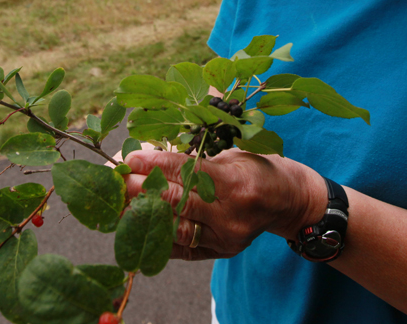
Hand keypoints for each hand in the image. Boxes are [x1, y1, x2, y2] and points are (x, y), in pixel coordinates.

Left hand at [122, 148, 325, 260]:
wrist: (289, 201)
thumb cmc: (256, 170)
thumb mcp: (231, 155)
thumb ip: (194, 162)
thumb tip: (147, 158)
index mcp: (236, 181)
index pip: (187, 173)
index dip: (155, 165)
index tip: (129, 160)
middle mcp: (232, 213)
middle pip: (178, 201)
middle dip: (142, 190)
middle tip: (117, 182)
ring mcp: (227, 237)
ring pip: (176, 228)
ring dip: (144, 215)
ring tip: (120, 205)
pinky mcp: (222, 252)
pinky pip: (183, 248)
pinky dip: (158, 237)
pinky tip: (137, 227)